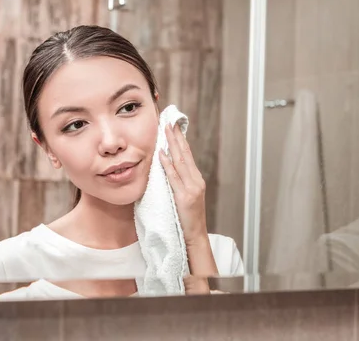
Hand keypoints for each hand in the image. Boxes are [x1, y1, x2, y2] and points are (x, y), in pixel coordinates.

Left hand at [159, 123, 207, 245]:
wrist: (195, 236)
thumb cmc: (187, 218)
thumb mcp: (185, 196)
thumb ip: (180, 182)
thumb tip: (168, 167)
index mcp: (196, 179)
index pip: (188, 155)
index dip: (181, 140)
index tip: (174, 127)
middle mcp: (196, 181)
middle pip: (185, 154)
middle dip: (176, 137)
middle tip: (169, 122)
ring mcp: (191, 188)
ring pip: (180, 162)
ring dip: (172, 145)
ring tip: (165, 131)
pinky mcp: (184, 197)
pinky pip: (174, 178)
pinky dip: (167, 165)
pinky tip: (162, 154)